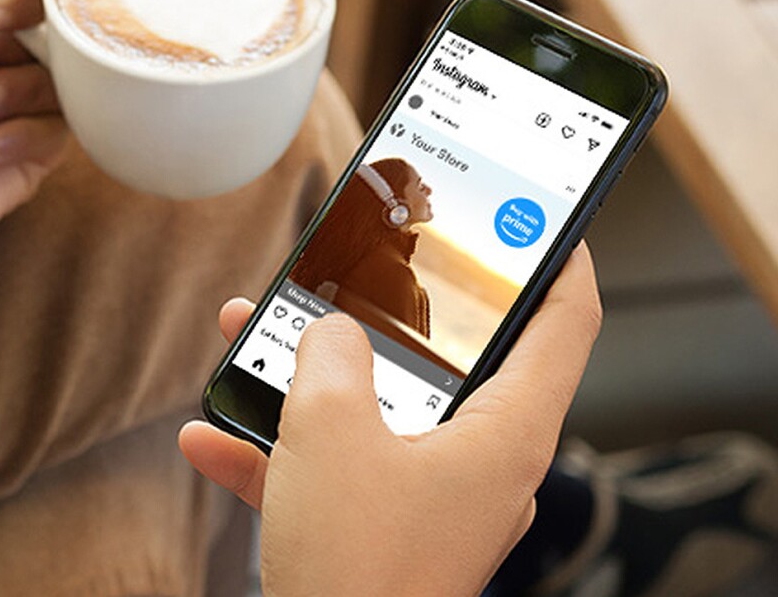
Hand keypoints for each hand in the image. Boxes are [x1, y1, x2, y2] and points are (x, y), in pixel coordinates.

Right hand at [180, 244, 602, 595]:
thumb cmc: (358, 565)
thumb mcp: (331, 431)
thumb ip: (328, 355)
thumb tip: (327, 331)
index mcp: (506, 431)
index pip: (565, 321)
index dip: (560, 256)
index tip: (540, 215)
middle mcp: (482, 464)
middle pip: (450, 361)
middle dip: (382, 311)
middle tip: (353, 266)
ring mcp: (432, 503)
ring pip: (379, 413)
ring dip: (309, 378)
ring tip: (251, 338)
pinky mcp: (384, 536)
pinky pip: (337, 474)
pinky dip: (281, 454)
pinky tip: (213, 439)